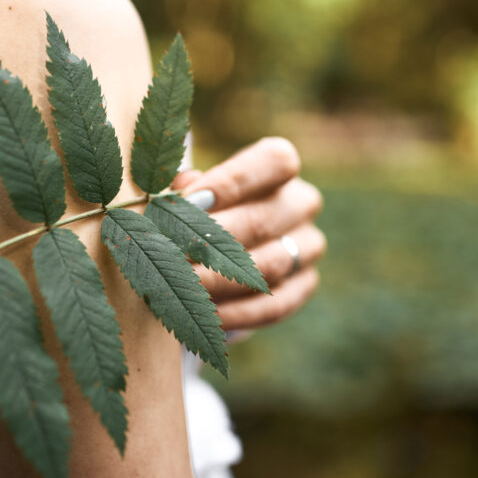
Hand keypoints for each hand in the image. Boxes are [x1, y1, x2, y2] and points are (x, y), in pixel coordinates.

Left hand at [172, 137, 325, 331]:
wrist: (222, 242)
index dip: (232, 182)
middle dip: (211, 241)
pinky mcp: (303, 286)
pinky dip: (236, 313)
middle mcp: (301, 204)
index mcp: (279, 166)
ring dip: (219, 279)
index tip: (186, 202)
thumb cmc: (203, 203)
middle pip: (263, 220)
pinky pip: (274, 306)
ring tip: (179, 286)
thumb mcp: (194, 187)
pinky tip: (202, 315)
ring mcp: (308, 247)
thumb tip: (178, 194)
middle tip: (169, 255)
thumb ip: (187, 188)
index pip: (274, 162)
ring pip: (270, 266)